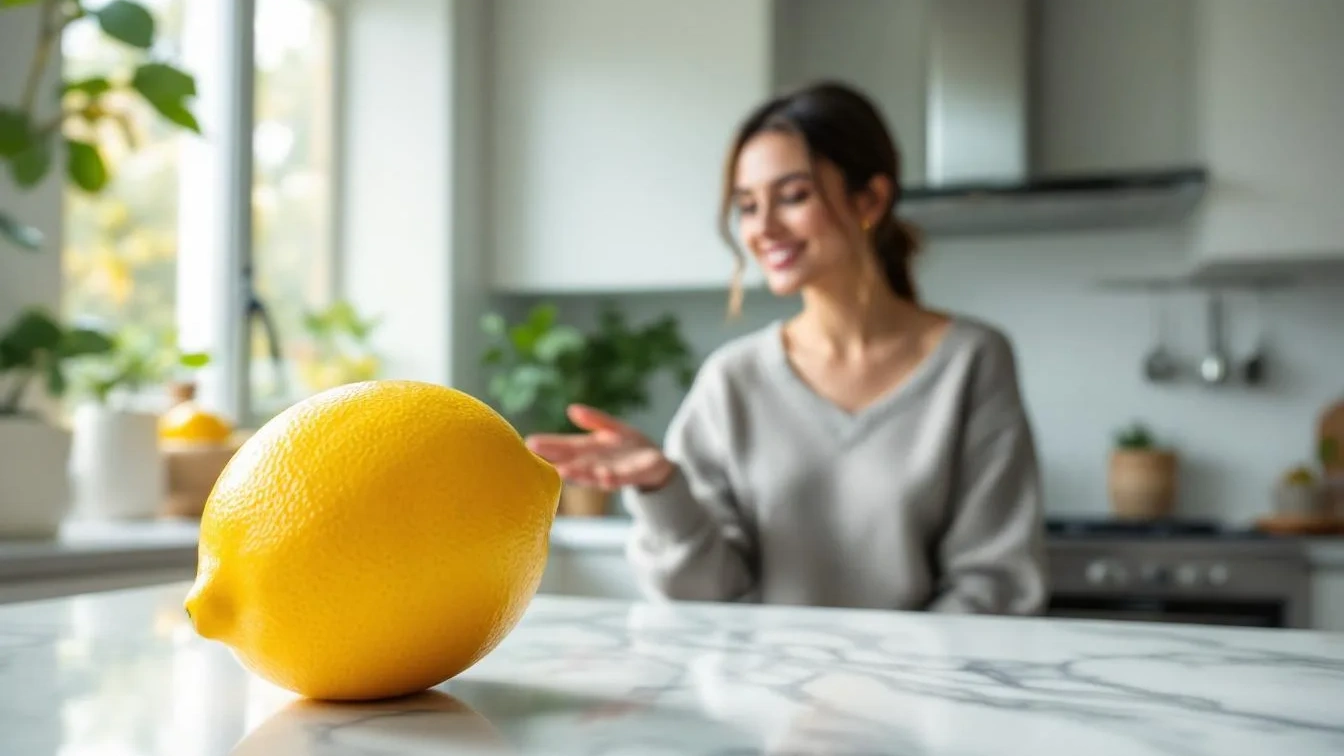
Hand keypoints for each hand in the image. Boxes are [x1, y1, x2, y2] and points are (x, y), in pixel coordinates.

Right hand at [525, 404, 674, 491]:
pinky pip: (620, 479)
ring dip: (579, 474)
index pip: (565, 447)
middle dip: (556, 459)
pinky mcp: (631, 476)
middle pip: (572, 461)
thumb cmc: (629, 446)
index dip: (548, 445)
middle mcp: (595, 464)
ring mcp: (611, 472)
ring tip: (564, 470)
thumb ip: (594, 420)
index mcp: (589, 450)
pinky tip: (604, 476)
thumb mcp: (612, 428)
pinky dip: (612, 479)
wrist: (656, 464)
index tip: (529, 442)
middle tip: (536, 455)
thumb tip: (572, 409)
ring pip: (592, 474)